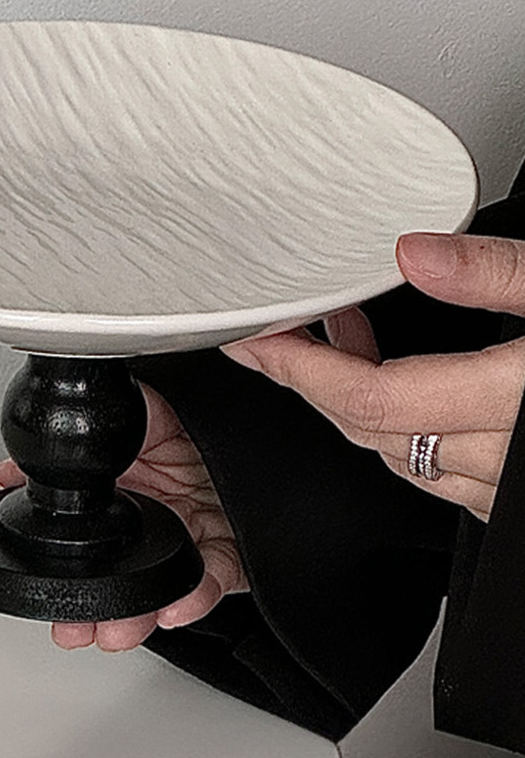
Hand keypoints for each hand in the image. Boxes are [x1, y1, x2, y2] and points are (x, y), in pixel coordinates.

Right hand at [0, 384, 246, 650]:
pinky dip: (192, 597)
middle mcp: (156, 507)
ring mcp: (191, 535)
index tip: (25, 566)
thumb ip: (124, 415)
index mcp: (131, 470)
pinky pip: (210, 583)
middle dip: (85, 601)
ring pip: (153, 585)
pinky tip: (176, 606)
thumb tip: (65, 422)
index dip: (53, 538)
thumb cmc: (227, 416)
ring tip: (115, 629)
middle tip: (68, 623)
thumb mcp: (159, 405)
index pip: (81, 509)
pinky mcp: (231, 558)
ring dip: (131, 613)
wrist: (288, 444)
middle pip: (113, 562)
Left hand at [223, 232, 524, 521]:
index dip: (301, 368)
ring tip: (341, 346)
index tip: (258, 339)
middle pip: (370, 428)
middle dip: (315, 380)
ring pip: (399, 457)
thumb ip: (496, 274)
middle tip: (286, 333)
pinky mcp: (511, 502)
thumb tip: (416, 254)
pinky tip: (405, 392)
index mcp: (508, 402)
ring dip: (358, 407)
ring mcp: (504, 488)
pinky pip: (439, 476)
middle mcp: (501, 458)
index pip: (368, 396)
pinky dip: (404, 434)